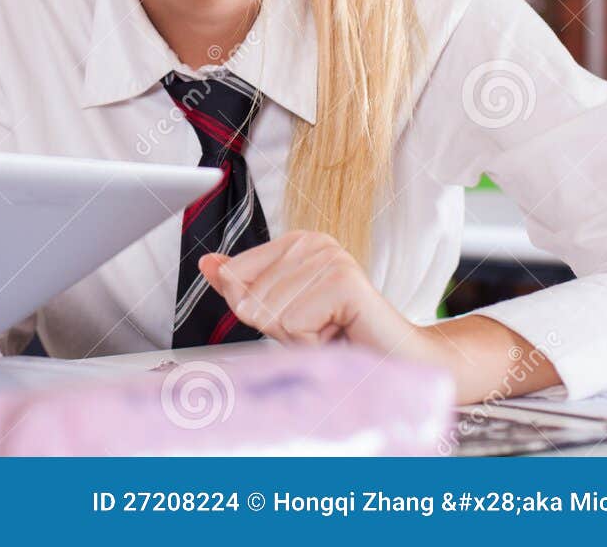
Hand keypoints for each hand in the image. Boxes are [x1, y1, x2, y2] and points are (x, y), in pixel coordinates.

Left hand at [199, 232, 559, 403]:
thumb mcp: (281, 313)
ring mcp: (330, 258)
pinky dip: (311, 344)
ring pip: (269, 313)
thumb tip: (209, 264)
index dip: (258, 312)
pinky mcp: (343, 281)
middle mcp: (313, 242)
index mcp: (295, 242)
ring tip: (331, 334)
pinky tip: (339, 336)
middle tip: (319, 330)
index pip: (234, 275)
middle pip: (248, 297)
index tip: (299, 318)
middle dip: (278, 329)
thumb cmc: (342, 341)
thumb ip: (243, 287)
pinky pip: (293, 323)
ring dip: (297, 340)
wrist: (398, 364)